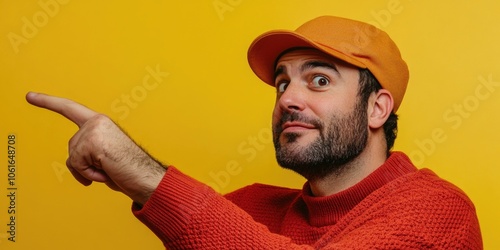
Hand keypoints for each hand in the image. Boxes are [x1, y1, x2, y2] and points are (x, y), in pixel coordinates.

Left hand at [26, 92, 165, 204]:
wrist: (145, 176)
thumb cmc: (128, 169)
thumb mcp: (102, 155)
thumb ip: (87, 148)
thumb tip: (73, 159)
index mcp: (100, 122)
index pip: (70, 109)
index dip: (48, 102)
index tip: (30, 96)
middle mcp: (97, 122)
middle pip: (71, 147)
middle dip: (81, 165)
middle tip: (106, 168)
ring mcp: (94, 130)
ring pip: (72, 157)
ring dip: (87, 171)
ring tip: (109, 169)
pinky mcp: (92, 142)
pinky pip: (77, 165)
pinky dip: (90, 174)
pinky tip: (106, 171)